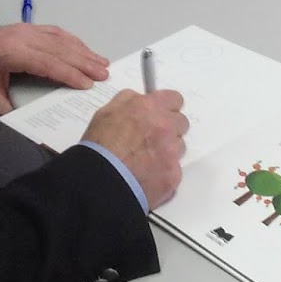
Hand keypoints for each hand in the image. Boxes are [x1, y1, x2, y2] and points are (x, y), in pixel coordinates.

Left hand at [0, 23, 109, 114]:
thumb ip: (10, 111)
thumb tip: (35, 125)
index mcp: (12, 53)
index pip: (48, 63)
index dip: (70, 74)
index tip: (87, 85)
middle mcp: (22, 37)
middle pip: (60, 49)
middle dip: (84, 62)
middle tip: (105, 75)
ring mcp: (26, 29)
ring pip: (61, 39)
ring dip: (83, 50)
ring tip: (102, 63)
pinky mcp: (27, 28)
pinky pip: (55, 32)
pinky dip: (73, 42)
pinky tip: (84, 50)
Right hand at [83, 89, 187, 207]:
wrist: (101, 182)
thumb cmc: (99, 147)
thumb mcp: (106, 112)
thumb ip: (129, 100)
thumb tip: (141, 99)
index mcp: (149, 108)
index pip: (175, 99)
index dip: (167, 106)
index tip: (162, 113)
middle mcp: (165, 127)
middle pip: (181, 123)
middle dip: (169, 128)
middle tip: (152, 138)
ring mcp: (171, 152)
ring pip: (179, 147)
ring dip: (167, 150)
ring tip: (146, 160)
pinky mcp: (173, 175)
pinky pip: (175, 169)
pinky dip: (164, 171)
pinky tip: (147, 175)